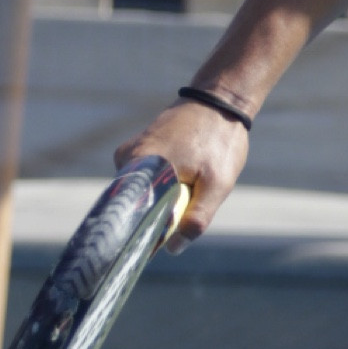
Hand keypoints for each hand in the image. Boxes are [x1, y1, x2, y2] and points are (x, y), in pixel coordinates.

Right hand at [114, 98, 249, 248]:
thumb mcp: (217, 184)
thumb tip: (173, 248)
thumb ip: (197, 218)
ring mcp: (129, 153)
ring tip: (190, 183)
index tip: (155, 248)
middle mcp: (127, 160)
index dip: (142, 236)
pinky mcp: (136, 150)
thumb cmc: (220, 141)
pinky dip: (163, 186)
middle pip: (135, 206)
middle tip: (187, 206)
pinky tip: (185, 174)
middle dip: (159, 216)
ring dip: (164, 200)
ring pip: (142, 193)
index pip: (129, 216)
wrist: (220, 101)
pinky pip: (146, 180)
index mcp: (140, 168)